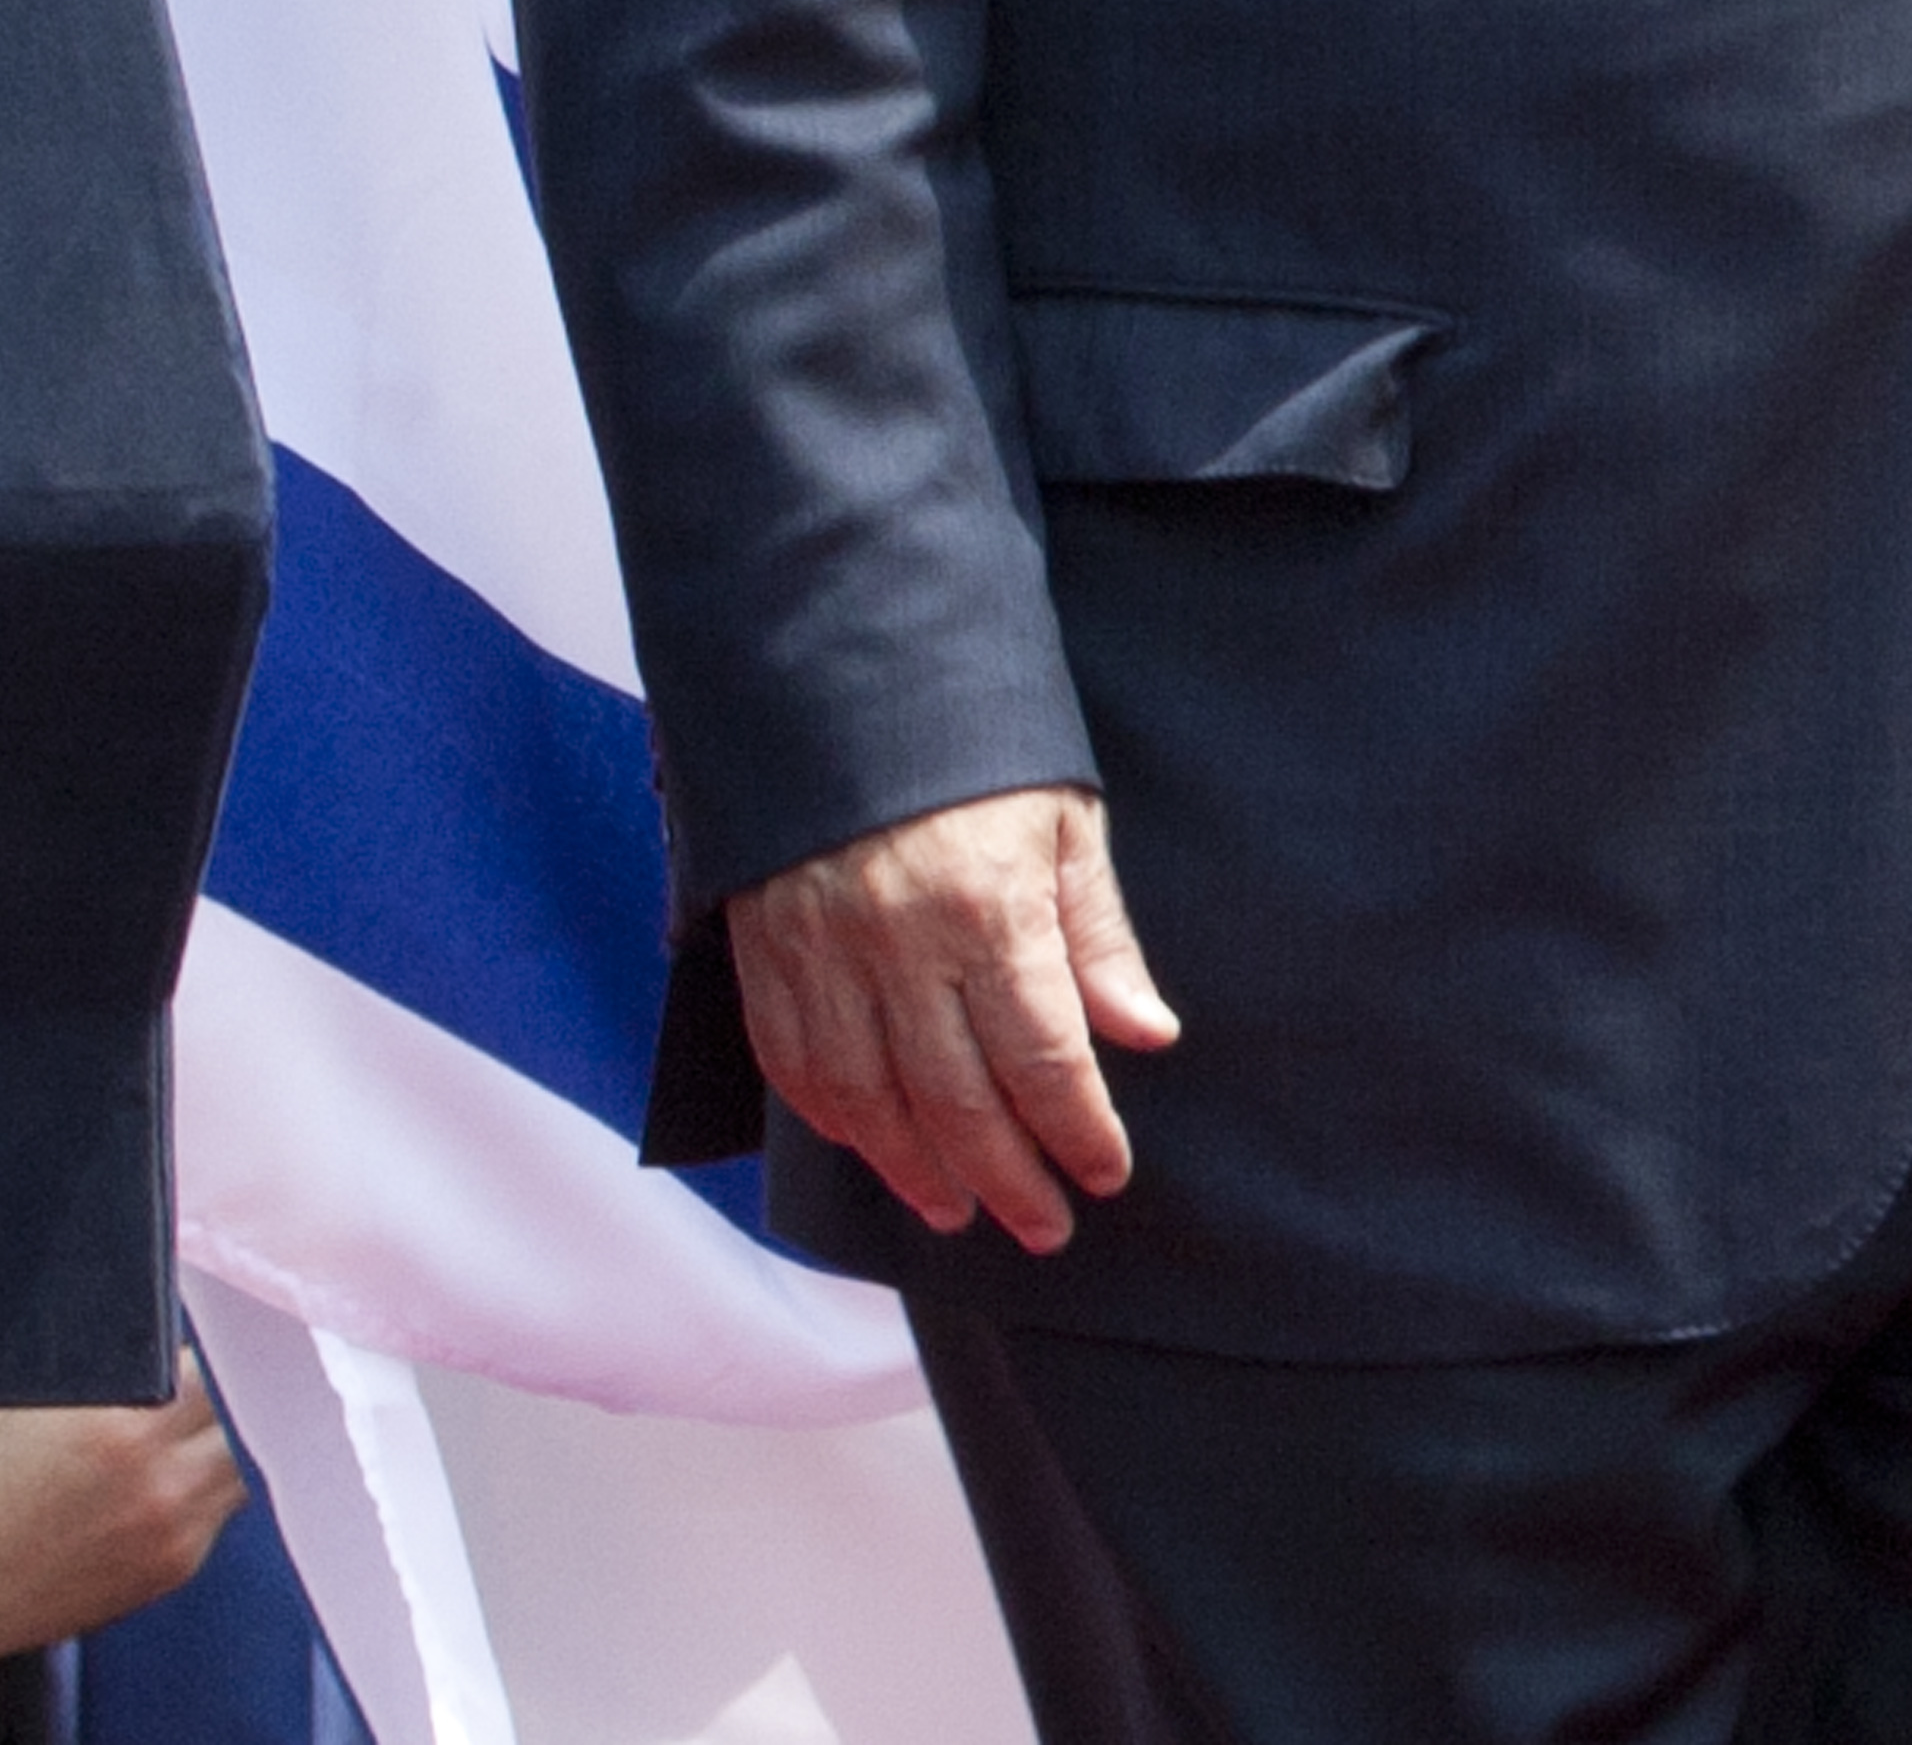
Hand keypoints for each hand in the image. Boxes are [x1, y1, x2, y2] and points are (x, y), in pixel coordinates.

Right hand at [0, 1374, 248, 1668]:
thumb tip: (154, 1337)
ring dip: (216, 1446)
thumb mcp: (26, 1402)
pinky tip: (154, 1488)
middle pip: (238, 1411)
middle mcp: (156, 1477)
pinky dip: (201, 1493)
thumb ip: (107, 1369)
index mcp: (120, 1422)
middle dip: (215, 1398)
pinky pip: (218, 1512)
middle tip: (181, 1396)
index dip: (203, 1352)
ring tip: (167, 1443)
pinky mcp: (172, 1568)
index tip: (200, 1349)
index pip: (211, 1362)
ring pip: (239, 1462)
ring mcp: (171, 1528)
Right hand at [725, 782, 1180, 1249]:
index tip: (1105, 1174)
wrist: (838, 685)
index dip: (1076, 1128)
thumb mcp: (1061, 821)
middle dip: (1007, 1176)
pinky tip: (879, 1150)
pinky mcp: (765, 954)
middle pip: (956, 1099)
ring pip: (870, 1101)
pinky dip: (839, 1123)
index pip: (1041, 1055)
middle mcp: (898, 946)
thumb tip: (1146, 1033)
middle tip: (1046, 1227)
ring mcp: (821, 956)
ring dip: (919, 1170)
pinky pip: (796, 1066)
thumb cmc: (974, 755)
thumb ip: (1097, 934)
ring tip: (964, 1210)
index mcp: (987, 909)